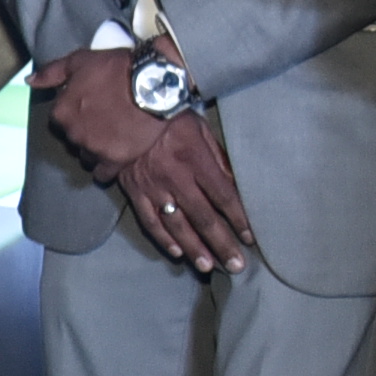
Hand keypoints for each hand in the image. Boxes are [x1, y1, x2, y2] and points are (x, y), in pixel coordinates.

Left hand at [34, 45, 158, 177]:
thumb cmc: (116, 69)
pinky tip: (114, 158)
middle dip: (83, 131)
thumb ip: (52, 72)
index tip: (88, 107)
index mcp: (61, 112)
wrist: (154, 84)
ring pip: (86, 157)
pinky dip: (106, 168)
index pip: (59, 120)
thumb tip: (29, 82)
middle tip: (103, 120)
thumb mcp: (80, 61)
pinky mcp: (114, 160)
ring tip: (111, 137)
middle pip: (72, 140)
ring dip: (94, 150)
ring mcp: (93, 149)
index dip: (73, 112)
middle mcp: (73, 134)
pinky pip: (102, 174)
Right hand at [112, 109, 256, 271]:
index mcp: (195, 159)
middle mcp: (176, 177)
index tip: (250, 237)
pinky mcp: (134, 190)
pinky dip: (163, 238)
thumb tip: (234, 184)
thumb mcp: (200, 129)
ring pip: (177, 224)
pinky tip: (177, 252)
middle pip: (203, 217)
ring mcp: (153, 186)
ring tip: (209, 267)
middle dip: (222, 243)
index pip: (223, 196)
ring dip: (195, 248)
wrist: (125, 108)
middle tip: (237, 265)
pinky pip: (149, 219)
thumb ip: (217, 157)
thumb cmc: (168, 116)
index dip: (239, 219)